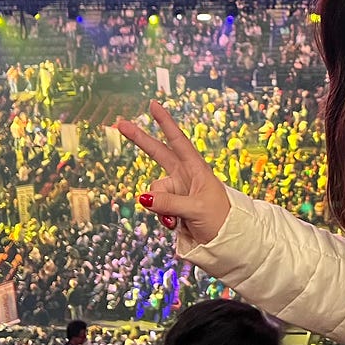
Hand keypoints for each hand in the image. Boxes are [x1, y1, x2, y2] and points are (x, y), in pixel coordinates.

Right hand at [115, 99, 230, 243]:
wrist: (225, 239)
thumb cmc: (219, 218)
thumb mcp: (196, 208)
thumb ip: (169, 202)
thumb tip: (143, 198)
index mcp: (195, 168)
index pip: (177, 140)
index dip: (165, 122)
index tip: (153, 104)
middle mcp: (183, 175)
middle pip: (157, 153)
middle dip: (139, 140)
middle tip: (120, 123)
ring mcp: (175, 190)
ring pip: (153, 191)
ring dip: (160, 206)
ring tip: (178, 219)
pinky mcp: (170, 205)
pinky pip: (155, 207)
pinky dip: (161, 216)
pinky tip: (174, 225)